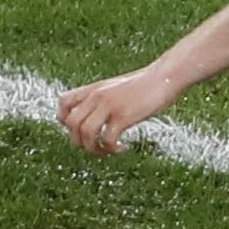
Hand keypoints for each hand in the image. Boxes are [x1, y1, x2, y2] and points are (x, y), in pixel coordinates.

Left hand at [57, 65, 181, 154]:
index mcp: (94, 89)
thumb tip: (98, 116)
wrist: (165, 77)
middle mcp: (97, 96)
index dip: (64, 121)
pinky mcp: (123, 116)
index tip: (80, 130)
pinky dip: (112, 149)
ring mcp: (109, 106)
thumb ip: (103, 99)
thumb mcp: (117, 88)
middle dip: (79, 142)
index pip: (63, 103)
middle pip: (71, 123)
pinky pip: (107, 139)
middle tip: (96, 146)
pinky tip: (123, 148)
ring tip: (108, 151)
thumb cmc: (146, 84)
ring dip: (94, 149)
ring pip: (85, 133)